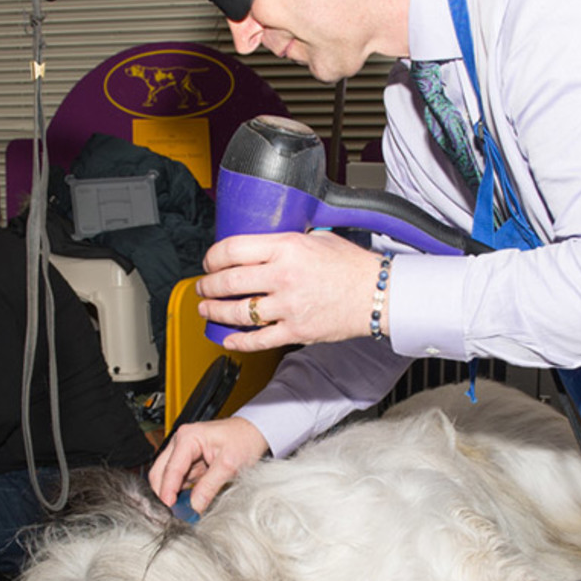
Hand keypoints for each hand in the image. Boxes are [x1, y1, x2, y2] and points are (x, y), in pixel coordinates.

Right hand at [149, 416, 268, 513]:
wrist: (255, 432)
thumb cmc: (244, 439)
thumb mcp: (230, 465)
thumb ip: (210, 486)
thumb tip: (194, 506)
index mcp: (187, 437)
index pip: (171, 468)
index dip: (167, 490)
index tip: (168, 508)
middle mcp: (181, 443)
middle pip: (160, 472)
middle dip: (164, 493)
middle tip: (172, 513)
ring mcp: (183, 453)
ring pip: (167, 478)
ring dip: (172, 494)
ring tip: (182, 511)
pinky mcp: (189, 463)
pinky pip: (179, 481)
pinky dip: (181, 493)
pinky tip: (188, 503)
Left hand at [194, 231, 385, 351]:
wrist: (378, 295)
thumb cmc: (353, 267)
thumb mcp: (319, 238)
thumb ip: (288, 242)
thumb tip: (264, 245)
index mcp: (287, 248)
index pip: (233, 249)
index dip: (212, 257)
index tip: (209, 262)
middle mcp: (283, 277)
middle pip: (228, 281)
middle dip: (208, 286)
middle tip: (203, 287)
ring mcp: (288, 307)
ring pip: (237, 312)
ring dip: (215, 312)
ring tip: (207, 310)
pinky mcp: (296, 331)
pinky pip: (258, 340)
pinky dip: (238, 341)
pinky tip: (228, 338)